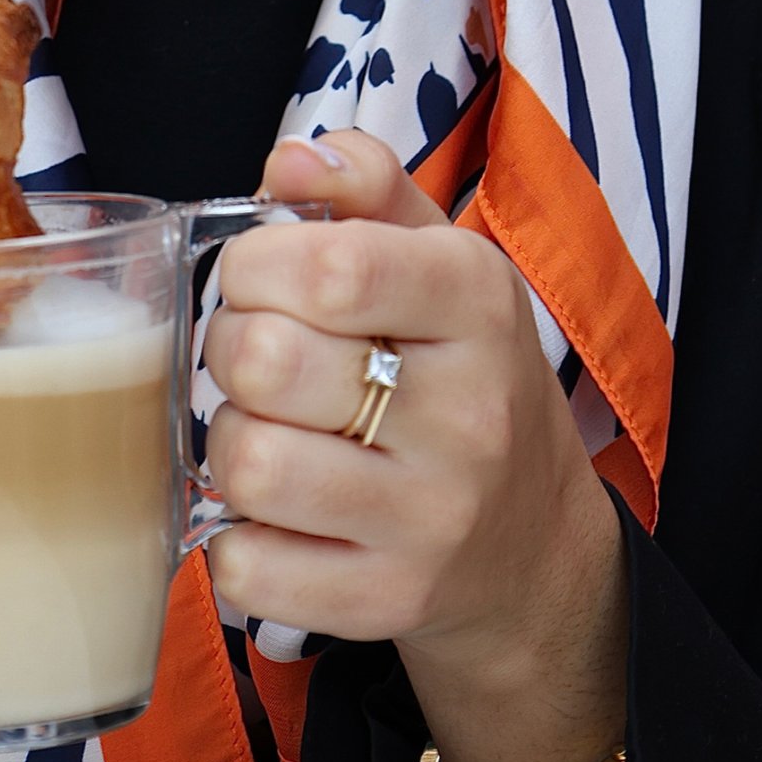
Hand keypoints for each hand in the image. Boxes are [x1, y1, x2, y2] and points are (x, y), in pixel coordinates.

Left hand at [203, 128, 626, 761]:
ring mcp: (433, 518)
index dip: (257, 261)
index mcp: (477, 302)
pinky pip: (249, 568)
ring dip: (228, 441)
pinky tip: (271, 513)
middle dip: (229, 346)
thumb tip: (287, 160)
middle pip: (270, 361)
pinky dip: (232, 538)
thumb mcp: (438, 257)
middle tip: (254, 353)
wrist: (533, 543)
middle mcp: (467, 413)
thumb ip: (365, 184)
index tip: (256, 273)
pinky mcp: (391, 601)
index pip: (335, 265)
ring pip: (250, 466)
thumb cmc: (459, 371)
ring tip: (263, 429)